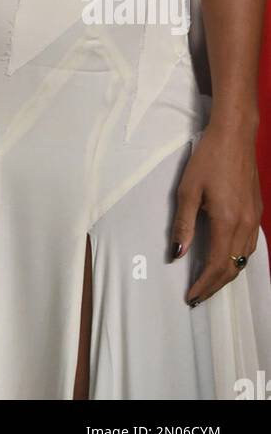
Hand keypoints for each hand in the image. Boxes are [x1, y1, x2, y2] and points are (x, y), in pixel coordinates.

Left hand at [171, 124, 262, 304]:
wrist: (235, 136)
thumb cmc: (208, 159)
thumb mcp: (188, 190)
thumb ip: (183, 224)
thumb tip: (177, 254)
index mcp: (227, 222)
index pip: (216, 265)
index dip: (203, 284)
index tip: (190, 297)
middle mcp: (245, 225)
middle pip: (232, 268)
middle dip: (214, 285)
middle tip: (197, 296)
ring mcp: (254, 219)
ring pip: (243, 259)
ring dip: (227, 274)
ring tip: (209, 282)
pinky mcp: (256, 212)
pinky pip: (249, 246)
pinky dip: (237, 259)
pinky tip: (226, 258)